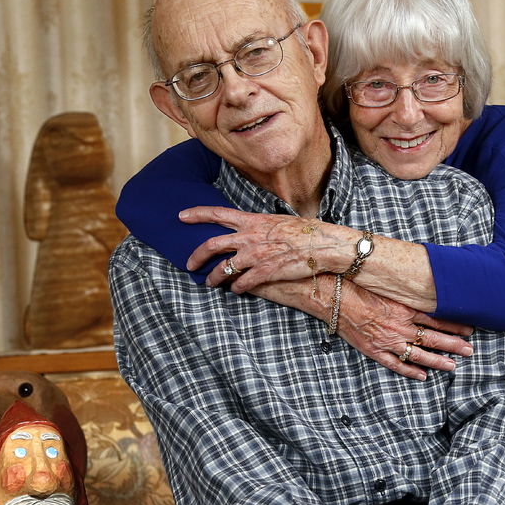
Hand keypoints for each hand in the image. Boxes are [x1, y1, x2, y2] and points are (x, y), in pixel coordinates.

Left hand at [181, 207, 358, 288]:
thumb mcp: (280, 221)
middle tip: (189, 264)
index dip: (197, 214)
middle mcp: (249, 237)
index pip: (217, 213)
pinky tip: (235, 290)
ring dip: (213, 278)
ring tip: (209, 283)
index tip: (181, 216)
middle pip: (212, 244)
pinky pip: (243, 282)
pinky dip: (236, 287)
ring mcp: (256, 255)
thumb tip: (254, 228)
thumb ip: (262, 225)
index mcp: (252, 221)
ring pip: (223, 268)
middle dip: (196, 256)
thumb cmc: (306, 232)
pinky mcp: (265, 272)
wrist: (324, 245)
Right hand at [336, 285, 472, 380]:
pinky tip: (423, 376)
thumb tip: (427, 290)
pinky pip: (396, 365)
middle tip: (470, 350)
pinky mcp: (375, 351)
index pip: (437, 319)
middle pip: (433, 338)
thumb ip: (407, 292)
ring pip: (419, 354)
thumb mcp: (389, 286)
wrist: (334, 297)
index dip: (455, 326)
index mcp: (405, 309)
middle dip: (454, 345)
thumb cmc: (360, 287)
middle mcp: (400, 327)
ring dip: (437, 361)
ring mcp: (388, 341)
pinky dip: (410, 371)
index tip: (469, 329)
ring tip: (453, 366)